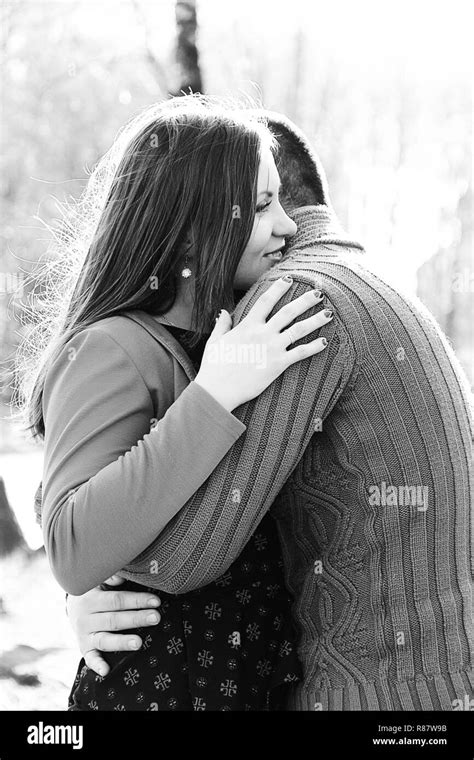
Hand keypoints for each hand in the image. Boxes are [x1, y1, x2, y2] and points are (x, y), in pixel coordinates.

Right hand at [66, 574, 160, 675]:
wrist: (73, 606)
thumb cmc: (95, 591)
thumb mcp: (99, 581)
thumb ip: (110, 577)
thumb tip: (120, 576)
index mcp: (91, 598)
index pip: (117, 600)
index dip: (136, 600)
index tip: (156, 601)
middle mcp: (86, 618)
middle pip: (114, 619)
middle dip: (136, 618)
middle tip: (155, 617)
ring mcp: (84, 635)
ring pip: (104, 640)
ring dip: (121, 642)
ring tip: (139, 643)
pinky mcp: (84, 648)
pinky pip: (89, 659)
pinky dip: (96, 665)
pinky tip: (106, 671)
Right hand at [194, 276, 331, 410]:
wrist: (218, 389)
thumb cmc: (213, 367)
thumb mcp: (215, 341)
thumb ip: (222, 325)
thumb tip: (224, 312)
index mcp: (247, 325)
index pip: (266, 300)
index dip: (279, 288)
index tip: (289, 278)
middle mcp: (262, 333)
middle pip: (288, 311)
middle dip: (305, 300)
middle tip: (319, 293)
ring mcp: (272, 348)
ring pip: (299, 329)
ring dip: (315, 320)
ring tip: (329, 314)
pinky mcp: (278, 364)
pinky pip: (300, 353)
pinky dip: (313, 347)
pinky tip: (324, 342)